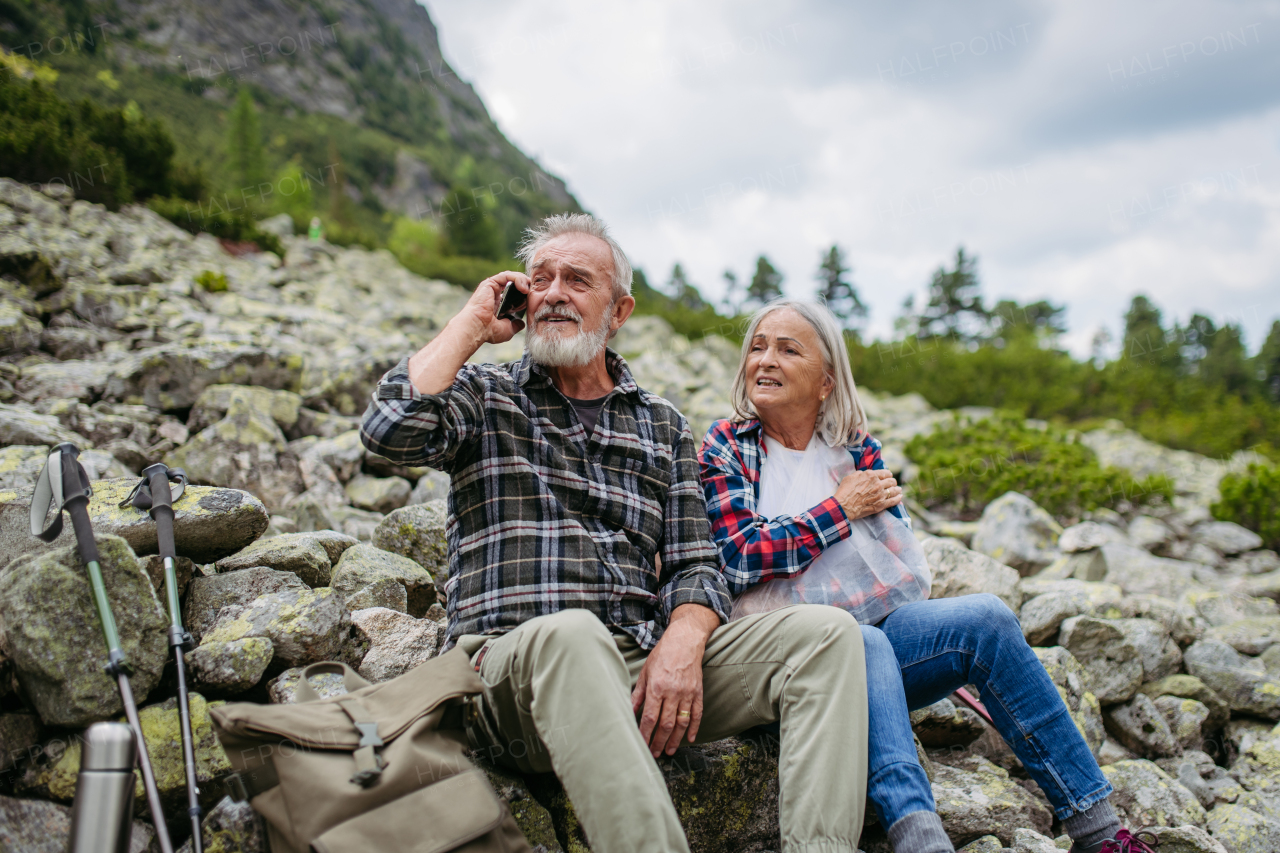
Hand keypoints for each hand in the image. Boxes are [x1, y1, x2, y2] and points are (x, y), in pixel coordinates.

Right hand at [457, 271, 529, 345]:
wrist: (477, 329)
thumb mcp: (507, 330)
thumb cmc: (488, 331)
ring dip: (524, 281)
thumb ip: (515, 325)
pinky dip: (517, 278)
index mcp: (499, 305)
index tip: (534, 302)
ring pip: (512, 278)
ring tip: (529, 289)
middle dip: (527, 287)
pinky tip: (523, 287)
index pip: (515, 295)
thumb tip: (521, 324)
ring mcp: (492, 288)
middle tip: (534, 293)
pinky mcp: (490, 283)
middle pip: (515, 285)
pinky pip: (507, 276)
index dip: (526, 296)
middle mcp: (495, 295)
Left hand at [631, 604, 718, 756]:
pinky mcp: (698, 692)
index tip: (642, 745)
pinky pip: (697, 714)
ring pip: (682, 723)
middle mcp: (672, 692)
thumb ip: (638, 694)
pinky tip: (689, 738)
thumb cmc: (662, 655)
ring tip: (669, 750)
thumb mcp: (645, 672)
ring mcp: (687, 693)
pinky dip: (694, 728)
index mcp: (656, 687)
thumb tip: (629, 711)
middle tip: (654, 754)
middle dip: (659, 741)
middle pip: (666, 724)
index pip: (649, 718)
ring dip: (675, 739)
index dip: (645, 734)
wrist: (685, 641)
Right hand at [835, 469, 902, 519]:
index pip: (885, 473)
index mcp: (871, 475)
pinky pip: (894, 501)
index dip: (888, 474)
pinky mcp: (881, 505)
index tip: (889, 476)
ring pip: (894, 490)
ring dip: (897, 489)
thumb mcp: (851, 477)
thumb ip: (861, 474)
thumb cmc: (845, 491)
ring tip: (899, 490)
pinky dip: (898, 498)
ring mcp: (881, 495)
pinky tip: (900, 497)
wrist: (844, 506)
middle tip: (893, 483)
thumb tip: (866, 474)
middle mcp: (878, 484)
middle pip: (891, 481)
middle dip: (893, 482)